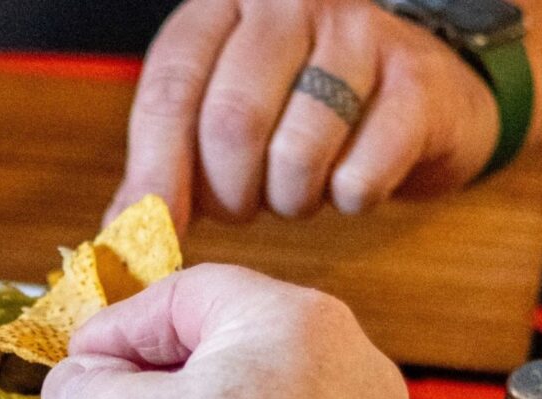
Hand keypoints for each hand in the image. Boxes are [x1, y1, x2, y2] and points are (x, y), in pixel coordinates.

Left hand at [109, 0, 498, 228]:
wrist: (421, 95)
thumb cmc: (301, 110)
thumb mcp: (220, 116)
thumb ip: (167, 165)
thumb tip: (120, 233)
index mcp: (222, 7)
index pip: (170, 89)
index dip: (156, 170)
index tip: (151, 228)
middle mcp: (289, 3)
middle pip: (231, 123)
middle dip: (228, 194)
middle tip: (241, 206)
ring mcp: (360, 33)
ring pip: (296, 153)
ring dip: (289, 201)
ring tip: (296, 189)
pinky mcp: (418, 81)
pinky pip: (361, 174)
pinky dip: (348, 199)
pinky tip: (351, 181)